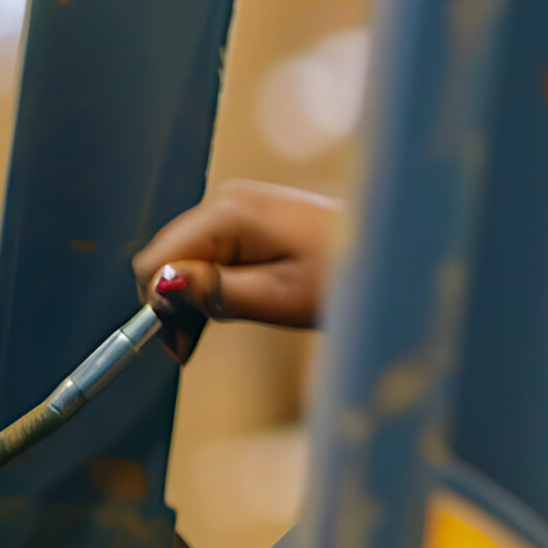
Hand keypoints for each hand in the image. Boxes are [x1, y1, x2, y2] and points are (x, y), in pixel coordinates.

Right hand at [131, 179, 340, 360]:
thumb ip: (216, 292)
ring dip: (192, 299)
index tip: (180, 343)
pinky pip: (210, 255)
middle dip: (174, 304)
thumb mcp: (278, 297)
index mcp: (230, 212)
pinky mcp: (249, 219)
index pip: (155, 261)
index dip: (159, 305)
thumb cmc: (344, 277)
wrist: (391, 254)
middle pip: (167, 258)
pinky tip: (228, 307)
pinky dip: (211, 285)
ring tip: (207, 335)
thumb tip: (161, 286)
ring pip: (186, 260)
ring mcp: (238, 206)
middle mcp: (227, 200)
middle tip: (191, 347)